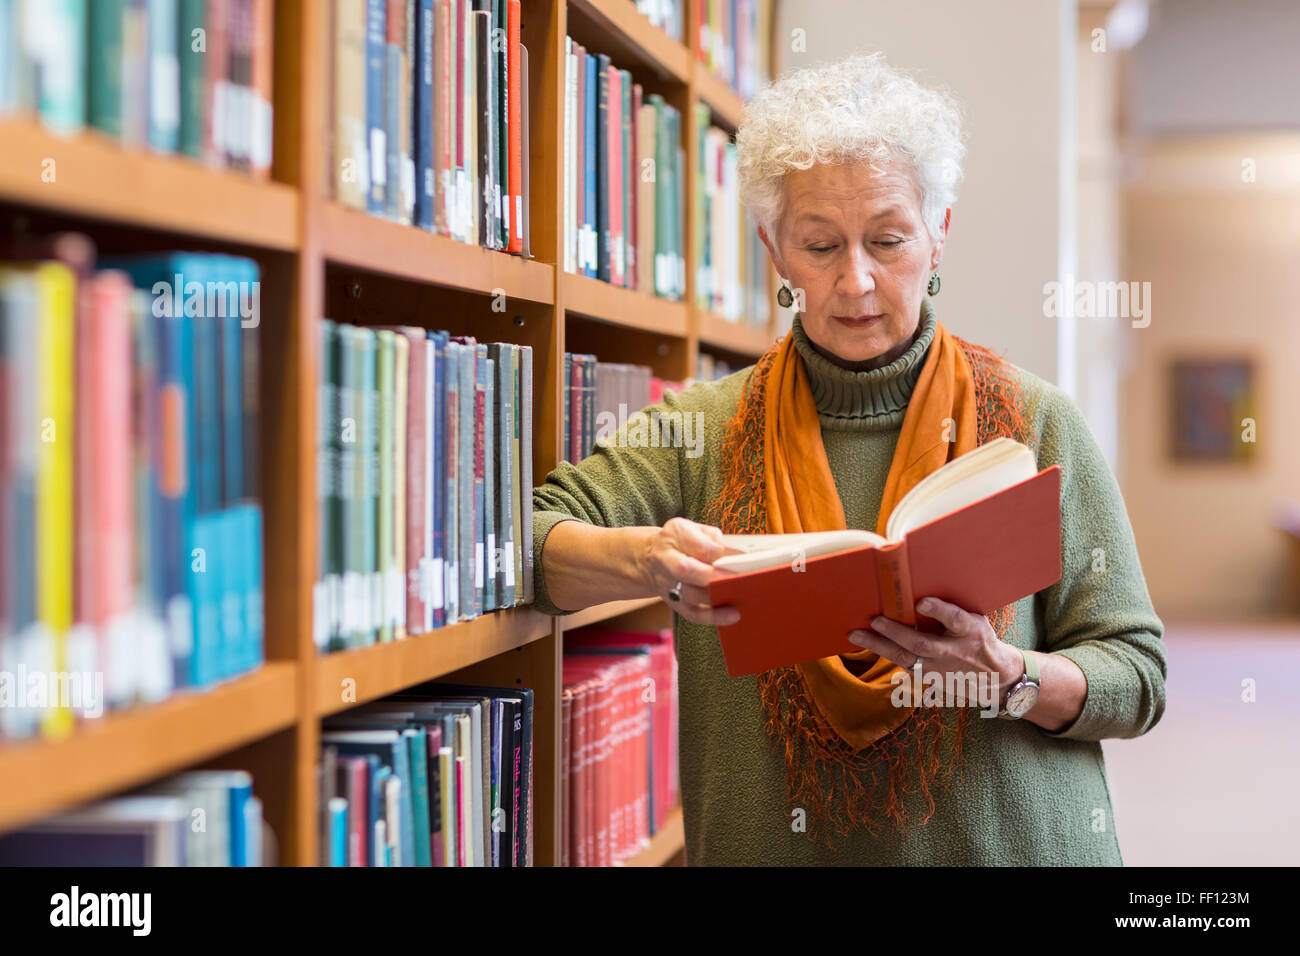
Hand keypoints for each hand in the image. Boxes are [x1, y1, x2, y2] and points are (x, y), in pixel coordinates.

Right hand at [637, 517, 739, 627]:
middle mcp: (666, 559)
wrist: (649, 557)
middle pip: (687, 570)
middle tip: (742, 580)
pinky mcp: (673, 601)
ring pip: (691, 595)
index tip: (743, 559)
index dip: (721, 554)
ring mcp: (667, 583)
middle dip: (715, 576)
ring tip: (743, 596)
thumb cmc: (682, 541)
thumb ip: (714, 539)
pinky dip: (713, 617)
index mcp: (674, 534)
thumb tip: (737, 556)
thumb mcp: (695, 528)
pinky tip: (733, 615)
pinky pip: (692, 613)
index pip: (698, 546)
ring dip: (717, 598)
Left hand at [845, 596, 1023, 703]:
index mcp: (970, 630)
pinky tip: (863, 642)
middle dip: (895, 631)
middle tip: (875, 619)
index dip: (938, 610)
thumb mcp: (976, 619)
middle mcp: (953, 650)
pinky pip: (900, 663)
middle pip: (921, 643)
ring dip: (878, 645)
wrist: (994, 677)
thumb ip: (953, 607)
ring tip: (855, 634)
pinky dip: (881, 652)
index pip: (955, 619)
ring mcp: (939, 667)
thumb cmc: (979, 637)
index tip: (921, 602)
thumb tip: (922, 582)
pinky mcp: (927, 675)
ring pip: (905, 657)